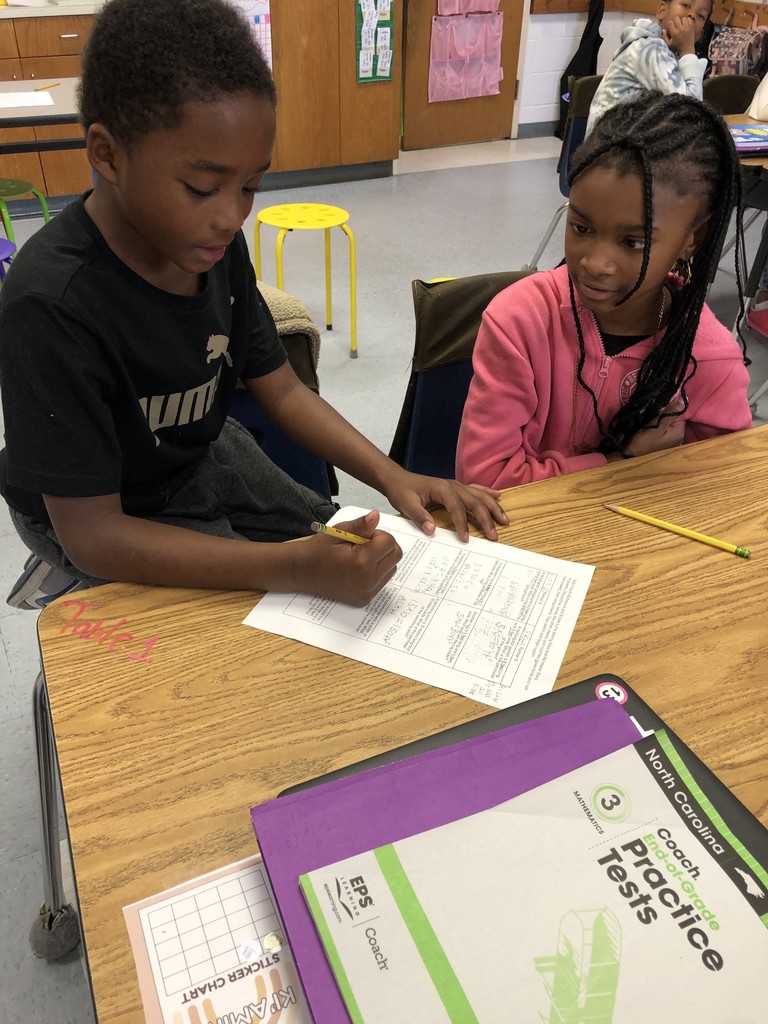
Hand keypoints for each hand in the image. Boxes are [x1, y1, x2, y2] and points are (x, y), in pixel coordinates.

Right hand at [303, 510, 401, 605]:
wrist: (301, 572)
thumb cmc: (318, 550)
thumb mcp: (338, 532)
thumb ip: (360, 525)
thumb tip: (376, 515)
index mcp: (362, 562)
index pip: (389, 542)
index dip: (377, 535)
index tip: (362, 536)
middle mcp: (368, 580)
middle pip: (396, 555)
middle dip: (384, 546)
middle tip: (363, 545)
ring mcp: (367, 592)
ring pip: (392, 568)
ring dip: (382, 559)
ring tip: (360, 557)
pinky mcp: (365, 599)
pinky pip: (383, 580)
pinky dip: (376, 571)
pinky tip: (358, 569)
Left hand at [382, 469, 508, 541]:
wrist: (397, 479)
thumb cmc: (401, 491)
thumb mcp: (406, 504)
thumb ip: (419, 516)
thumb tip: (432, 530)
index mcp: (442, 488)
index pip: (457, 507)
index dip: (462, 524)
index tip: (465, 539)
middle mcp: (452, 485)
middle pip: (474, 502)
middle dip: (486, 519)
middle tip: (494, 536)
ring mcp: (456, 485)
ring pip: (479, 495)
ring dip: (493, 508)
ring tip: (504, 520)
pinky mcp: (456, 488)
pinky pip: (476, 489)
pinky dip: (488, 493)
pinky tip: (498, 497)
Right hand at [623, 398, 685, 457]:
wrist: (629, 457)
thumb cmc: (643, 441)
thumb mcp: (656, 425)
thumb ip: (671, 412)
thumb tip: (684, 398)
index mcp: (679, 433)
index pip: (680, 413)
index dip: (670, 407)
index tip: (659, 406)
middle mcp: (678, 438)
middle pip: (674, 419)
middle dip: (665, 413)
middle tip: (652, 413)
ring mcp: (670, 442)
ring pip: (667, 424)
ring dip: (660, 419)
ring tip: (649, 419)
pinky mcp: (661, 444)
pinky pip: (662, 430)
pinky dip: (657, 426)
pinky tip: (649, 426)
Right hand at [662, 16, 695, 55]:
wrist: (687, 50)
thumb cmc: (677, 47)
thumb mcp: (669, 44)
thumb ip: (664, 37)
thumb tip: (663, 30)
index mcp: (674, 33)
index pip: (671, 23)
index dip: (670, 23)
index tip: (671, 26)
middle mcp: (681, 29)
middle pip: (677, 19)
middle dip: (675, 21)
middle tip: (676, 25)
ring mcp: (687, 28)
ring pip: (683, 18)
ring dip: (682, 20)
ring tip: (681, 24)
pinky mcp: (692, 27)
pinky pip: (689, 19)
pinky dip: (687, 20)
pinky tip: (686, 24)